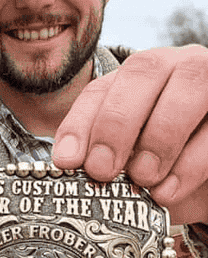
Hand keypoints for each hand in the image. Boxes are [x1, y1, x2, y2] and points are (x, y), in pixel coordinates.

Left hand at [52, 44, 207, 224]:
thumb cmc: (166, 162)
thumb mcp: (131, 156)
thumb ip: (105, 153)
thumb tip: (71, 165)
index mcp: (137, 79)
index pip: (100, 90)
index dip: (79, 123)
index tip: (66, 161)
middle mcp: (174, 67)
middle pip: (142, 72)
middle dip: (116, 122)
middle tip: (102, 170)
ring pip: (188, 86)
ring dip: (158, 137)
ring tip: (142, 178)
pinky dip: (191, 161)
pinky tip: (169, 189)